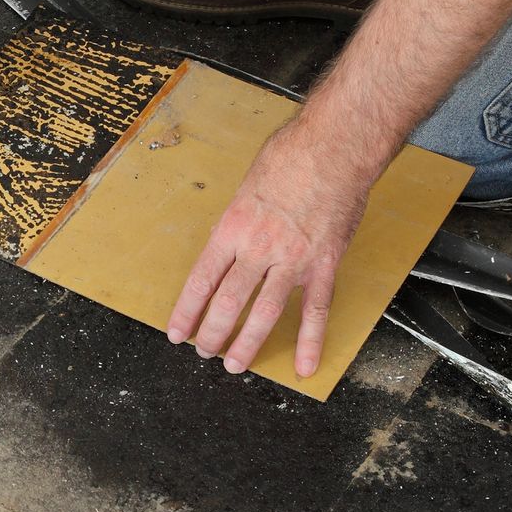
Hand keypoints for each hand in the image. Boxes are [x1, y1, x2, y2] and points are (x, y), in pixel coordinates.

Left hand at [166, 121, 375, 378]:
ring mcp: (293, 259)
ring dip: (248, 343)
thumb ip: (237, 221)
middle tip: (204, 351)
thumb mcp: (246, 186)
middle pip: (229, 302)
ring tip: (235, 365)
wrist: (334, 147)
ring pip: (266, 313)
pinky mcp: (325, 264)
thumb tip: (227, 243)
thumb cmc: (290, 156)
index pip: (202, 279)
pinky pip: (316, 309)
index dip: (187, 311)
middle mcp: (259, 247)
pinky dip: (311, 340)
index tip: (177, 332)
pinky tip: (305, 364)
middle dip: (213, 333)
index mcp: (233, 227)